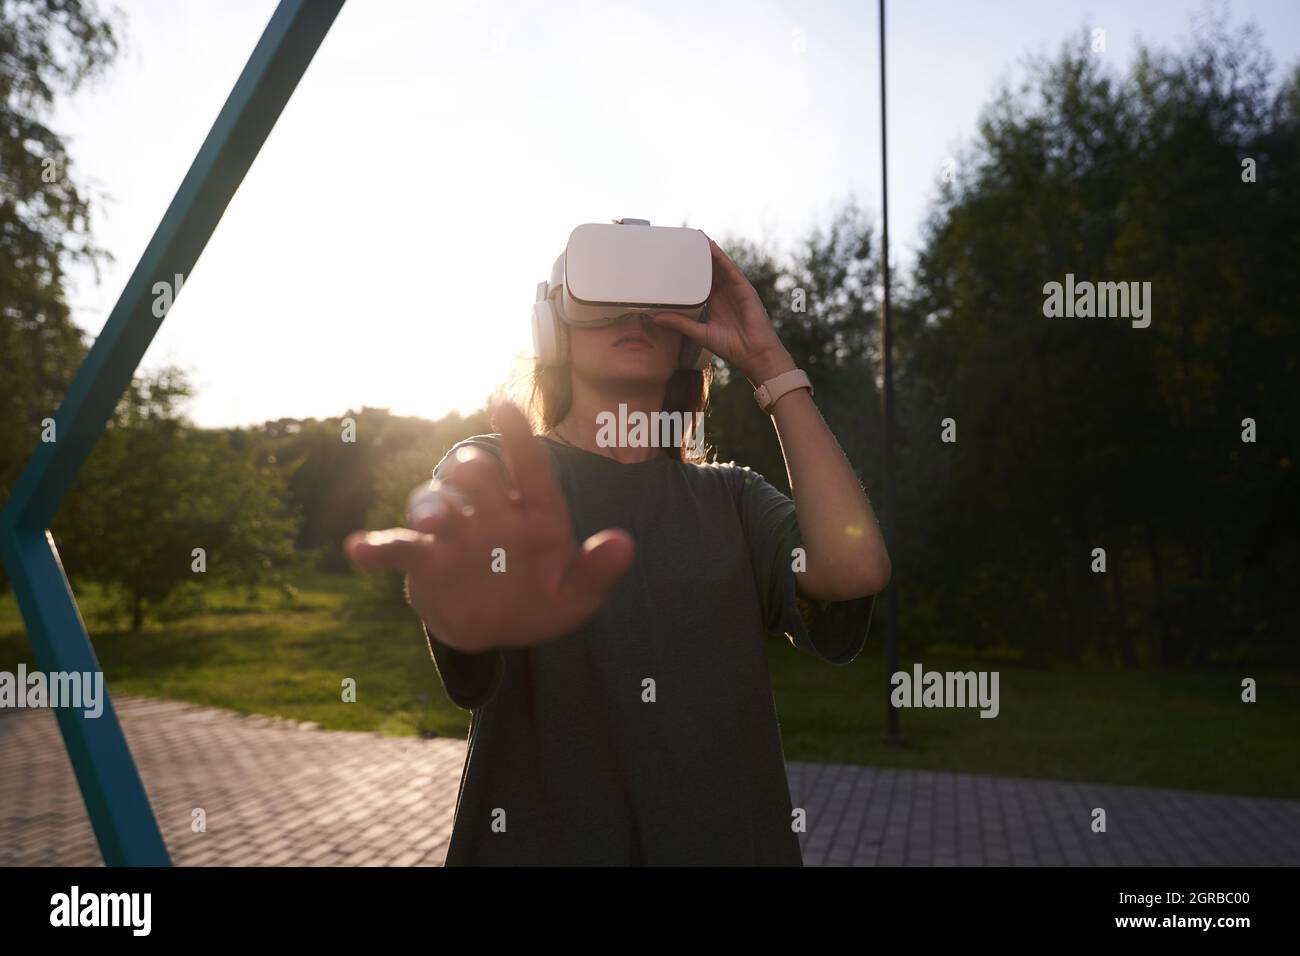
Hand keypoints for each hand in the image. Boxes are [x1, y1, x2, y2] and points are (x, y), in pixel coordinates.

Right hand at [343, 402, 634, 651]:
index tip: (501, 402)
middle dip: (473, 474)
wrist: (497, 629)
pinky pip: (398, 548)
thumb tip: (625, 545)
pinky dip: (377, 548)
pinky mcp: (424, 561)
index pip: (528, 464)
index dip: (516, 433)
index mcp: (534, 510)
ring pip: (435, 500)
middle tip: (474, 480)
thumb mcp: (576, 596)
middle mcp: (490, 511)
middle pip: (476, 475)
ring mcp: (454, 533)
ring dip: (432, 505)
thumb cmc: (539, 600)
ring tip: (431, 522)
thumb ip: (597, 572)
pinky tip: (359, 550)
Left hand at [651, 235, 794, 384]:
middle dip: (697, 256)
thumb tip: (656, 318)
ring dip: (708, 251)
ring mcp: (734, 290)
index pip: (698, 282)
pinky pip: (730, 269)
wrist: (754, 354)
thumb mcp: (699, 333)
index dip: (688, 271)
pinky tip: (711, 246)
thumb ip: (680, 323)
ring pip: (718, 266)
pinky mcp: (743, 289)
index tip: (674, 259)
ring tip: (695, 236)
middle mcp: (723, 294)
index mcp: (713, 304)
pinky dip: (721, 257)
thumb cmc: (731, 347)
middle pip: (708, 270)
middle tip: (682, 240)